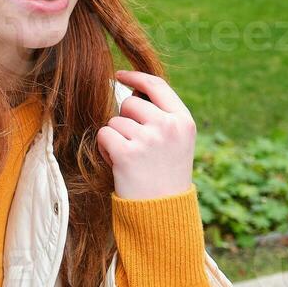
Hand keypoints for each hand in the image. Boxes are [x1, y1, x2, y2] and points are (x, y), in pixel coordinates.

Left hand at [97, 70, 196, 200]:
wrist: (163, 211)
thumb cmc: (165, 175)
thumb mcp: (176, 142)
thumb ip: (161, 117)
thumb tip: (132, 92)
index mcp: (183, 121)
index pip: (157, 86)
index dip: (136, 77)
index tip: (120, 75)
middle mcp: (168, 126)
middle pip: (130, 105)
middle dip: (125, 122)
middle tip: (135, 146)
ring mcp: (148, 139)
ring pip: (114, 122)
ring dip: (115, 138)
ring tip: (130, 159)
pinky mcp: (126, 152)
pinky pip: (103, 135)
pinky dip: (104, 148)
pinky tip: (118, 164)